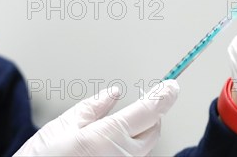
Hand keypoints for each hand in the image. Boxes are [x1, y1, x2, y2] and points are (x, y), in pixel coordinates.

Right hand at [14, 80, 178, 155]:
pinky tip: (107, 147)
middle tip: (141, 105)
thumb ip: (94, 107)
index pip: (149, 111)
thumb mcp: (64, 125)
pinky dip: (127, 149)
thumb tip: (113, 93)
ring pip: (144, 148)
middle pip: (153, 131)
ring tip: (113, 130)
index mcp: (107, 137)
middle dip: (151, 116)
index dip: (163, 96)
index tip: (172, 86)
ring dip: (138, 135)